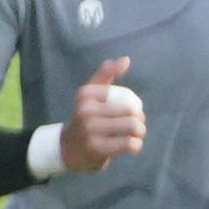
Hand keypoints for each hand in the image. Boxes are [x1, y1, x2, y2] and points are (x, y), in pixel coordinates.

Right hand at [61, 58, 146, 173]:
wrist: (68, 148)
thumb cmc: (85, 117)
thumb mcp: (89, 94)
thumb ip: (105, 74)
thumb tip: (126, 59)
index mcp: (85, 94)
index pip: (126, 96)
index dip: (135, 105)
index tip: (129, 112)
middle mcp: (85, 110)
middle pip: (132, 111)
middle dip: (140, 119)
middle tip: (136, 126)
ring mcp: (89, 130)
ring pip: (133, 127)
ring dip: (140, 133)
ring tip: (135, 135)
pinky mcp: (96, 149)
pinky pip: (130, 144)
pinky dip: (136, 145)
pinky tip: (131, 145)